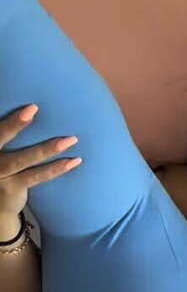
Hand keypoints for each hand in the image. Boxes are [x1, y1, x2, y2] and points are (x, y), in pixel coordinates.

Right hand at [0, 104, 80, 218]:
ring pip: (22, 159)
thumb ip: (12, 132)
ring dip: (48, 149)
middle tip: (33, 108)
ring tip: (72, 139)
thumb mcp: (5, 149)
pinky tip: (74, 161)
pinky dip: (56, 169)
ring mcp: (0, 174)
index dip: (7, 118)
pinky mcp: (13, 188)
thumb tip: (37, 107)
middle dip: (14, 124)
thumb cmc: (5, 166)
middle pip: (0, 138)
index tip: (23, 104)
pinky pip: (35, 176)